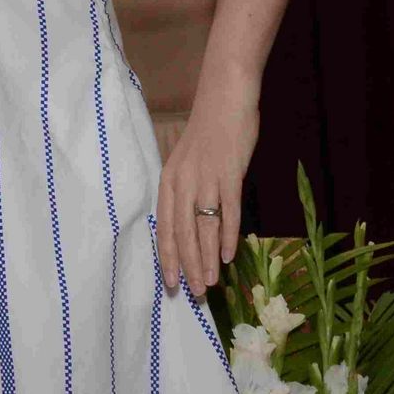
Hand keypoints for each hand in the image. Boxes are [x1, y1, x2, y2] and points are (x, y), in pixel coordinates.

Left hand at [157, 72, 259, 296]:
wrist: (225, 100)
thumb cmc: (209, 134)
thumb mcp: (189, 163)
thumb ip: (189, 191)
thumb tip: (193, 225)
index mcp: (169, 181)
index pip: (163, 227)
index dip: (167, 257)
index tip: (170, 283)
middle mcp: (182, 182)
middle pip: (182, 233)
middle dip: (187, 266)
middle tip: (195, 293)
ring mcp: (205, 178)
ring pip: (203, 228)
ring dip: (207, 258)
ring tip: (211, 284)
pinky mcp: (229, 174)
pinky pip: (228, 211)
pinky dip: (227, 235)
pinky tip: (229, 256)